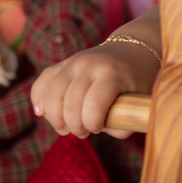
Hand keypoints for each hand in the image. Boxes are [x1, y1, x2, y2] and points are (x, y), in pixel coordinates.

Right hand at [31, 26, 161, 138]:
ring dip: (55, 118)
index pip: (93, 104)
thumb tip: (103, 130)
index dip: (92, 124)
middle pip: (70, 102)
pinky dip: (39, 98)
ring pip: (52, 93)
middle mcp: (91, 64)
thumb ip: (125, 121)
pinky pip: (43, 80)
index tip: (99, 129)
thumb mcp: (143, 99)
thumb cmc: (140, 80)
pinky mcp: (64, 63)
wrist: (135, 49)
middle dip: (74, 125)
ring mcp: (75, 61)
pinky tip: (42, 113)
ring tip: (65, 129)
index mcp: (113, 73)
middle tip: (83, 133)